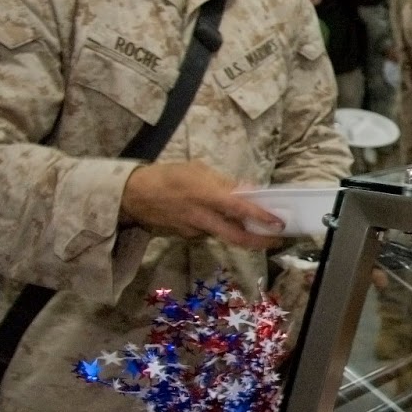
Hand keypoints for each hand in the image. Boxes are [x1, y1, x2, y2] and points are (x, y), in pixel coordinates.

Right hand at [121, 162, 283, 250]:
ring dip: (240, 233)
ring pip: (223, 235)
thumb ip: (223, 183)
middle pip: (235, 236)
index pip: (238, 208)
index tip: (279, 224)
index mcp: (204, 194)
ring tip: (255, 226)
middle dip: (259, 241)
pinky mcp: (186, 237)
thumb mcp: (196, 170)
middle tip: (277, 239)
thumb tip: (249, 191)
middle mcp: (201, 216)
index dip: (260, 217)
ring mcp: (193, 230)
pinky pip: (209, 233)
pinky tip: (220, 219)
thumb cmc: (166, 176)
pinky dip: (219, 227)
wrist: (132, 196)